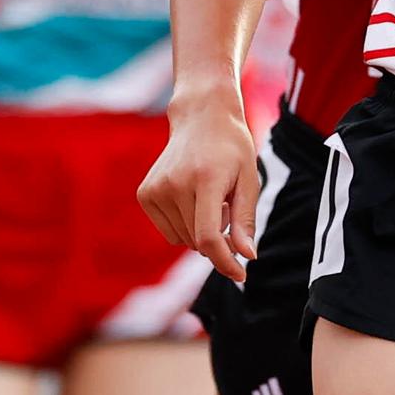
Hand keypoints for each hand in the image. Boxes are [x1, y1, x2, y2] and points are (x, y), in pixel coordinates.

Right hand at [139, 94, 261, 280]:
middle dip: (218, 240)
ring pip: (183, 240)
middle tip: (227, 209)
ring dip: (201, 231)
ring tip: (209, 199)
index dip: (224, 262)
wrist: (201, 118)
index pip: (208, 236)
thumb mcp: (249, 180)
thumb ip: (245, 220)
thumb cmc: (232, 150)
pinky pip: (169, 232)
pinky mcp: (145, 194)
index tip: (241, 275)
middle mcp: (174, 184)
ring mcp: (155, 189)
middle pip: (198, 241)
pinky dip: (185, 226)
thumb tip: (246, 256)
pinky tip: (192, 199)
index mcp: (204, 180)